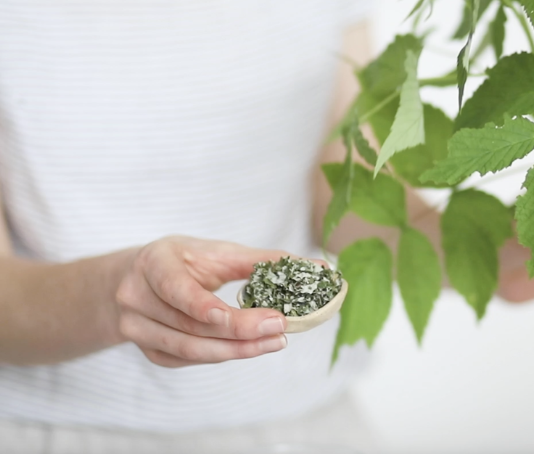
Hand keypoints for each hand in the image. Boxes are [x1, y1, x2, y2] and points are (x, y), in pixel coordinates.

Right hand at [114, 236, 295, 367]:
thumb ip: (265, 260)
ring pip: (189, 349)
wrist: (141, 277)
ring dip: (236, 350)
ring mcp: (136, 327)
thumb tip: (319, 268)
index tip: (237, 316)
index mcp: (153, 263)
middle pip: (190, 325)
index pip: (176, 289)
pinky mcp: (148, 350)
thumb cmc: (188, 260)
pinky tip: (251, 348)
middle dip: (238, 330)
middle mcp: (136, 297)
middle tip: (280, 327)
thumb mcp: (219, 251)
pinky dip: (222, 355)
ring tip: (274, 341)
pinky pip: (188, 360)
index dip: (204, 306)